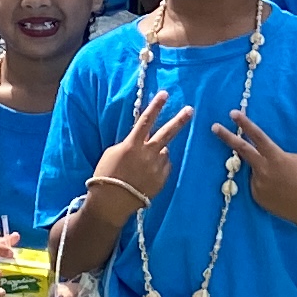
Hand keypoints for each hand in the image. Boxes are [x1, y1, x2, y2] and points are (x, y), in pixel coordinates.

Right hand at [89, 90, 193, 212]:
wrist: (111, 202)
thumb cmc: (106, 175)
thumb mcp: (113, 153)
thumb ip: (131, 144)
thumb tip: (143, 142)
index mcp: (132, 144)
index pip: (146, 120)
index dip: (155, 106)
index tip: (165, 94)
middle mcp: (147, 153)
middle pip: (167, 133)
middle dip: (179, 120)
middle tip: (190, 110)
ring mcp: (156, 167)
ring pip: (164, 152)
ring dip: (157, 154)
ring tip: (142, 165)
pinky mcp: (161, 179)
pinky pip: (164, 167)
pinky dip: (159, 166)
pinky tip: (146, 175)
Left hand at [214, 112, 296, 230]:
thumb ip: (277, 156)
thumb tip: (265, 157)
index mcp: (276, 157)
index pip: (257, 136)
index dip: (245, 124)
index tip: (233, 114)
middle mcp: (263, 170)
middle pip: (242, 150)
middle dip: (227, 137)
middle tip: (214, 127)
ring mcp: (258, 185)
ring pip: (254, 171)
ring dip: (263, 171)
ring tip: (283, 183)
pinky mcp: (257, 197)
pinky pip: (257, 185)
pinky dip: (265, 185)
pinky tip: (279, 193)